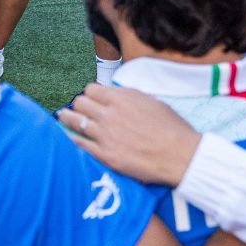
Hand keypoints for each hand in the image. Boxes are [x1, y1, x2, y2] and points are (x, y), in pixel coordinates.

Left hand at [56, 84, 199, 185]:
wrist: (182, 156)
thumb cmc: (173, 129)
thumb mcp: (153, 102)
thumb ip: (132, 97)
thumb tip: (118, 94)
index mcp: (122, 99)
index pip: (92, 89)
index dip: (91, 94)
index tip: (92, 99)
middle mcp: (110, 114)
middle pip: (80, 102)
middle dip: (80, 105)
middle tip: (80, 110)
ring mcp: (106, 135)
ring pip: (75, 121)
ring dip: (68, 118)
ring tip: (63, 117)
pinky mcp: (106, 155)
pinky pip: (80, 144)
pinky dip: (72, 139)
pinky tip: (67, 138)